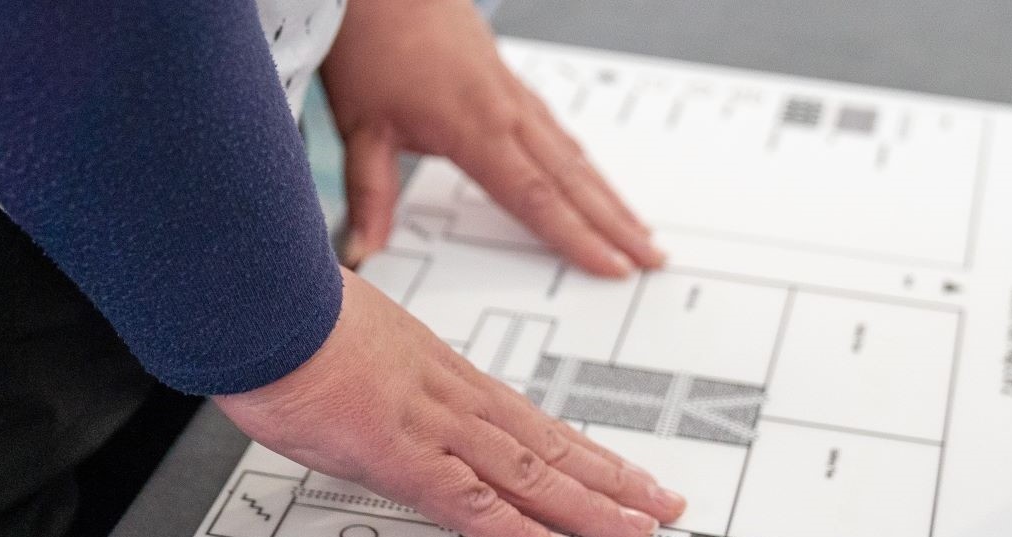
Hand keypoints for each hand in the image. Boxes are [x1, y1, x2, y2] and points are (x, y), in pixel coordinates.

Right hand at [213, 268, 686, 536]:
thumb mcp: (344, 341)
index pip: (528, 421)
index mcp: (442, 372)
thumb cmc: (285, 314)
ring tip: (641, 526)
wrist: (260, 298)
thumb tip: (371, 383)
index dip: (579, 450)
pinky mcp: (406, 455)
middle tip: (660, 503)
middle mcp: (454, 397)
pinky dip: (519, 531)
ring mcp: (436, 426)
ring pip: (534, 473)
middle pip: (548, 447)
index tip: (618, 468)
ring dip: (592, 506)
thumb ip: (374, 370)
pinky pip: (475, 504)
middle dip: (610, 480)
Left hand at [322, 0, 663, 276]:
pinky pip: (558, 130)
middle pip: (572, 180)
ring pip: (572, 154)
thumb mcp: (359, 125)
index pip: (536, 198)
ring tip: (639, 228)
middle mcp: (505, 111)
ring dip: (608, 195)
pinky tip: (593, 178)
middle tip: (652, 257)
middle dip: (615, 224)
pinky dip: (583, 162)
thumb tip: (364, 249)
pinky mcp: (509, 79)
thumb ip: (369, 194)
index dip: (576, 238)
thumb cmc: (370, 38)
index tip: (611, 267)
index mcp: (474, 127)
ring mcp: (513, 93)